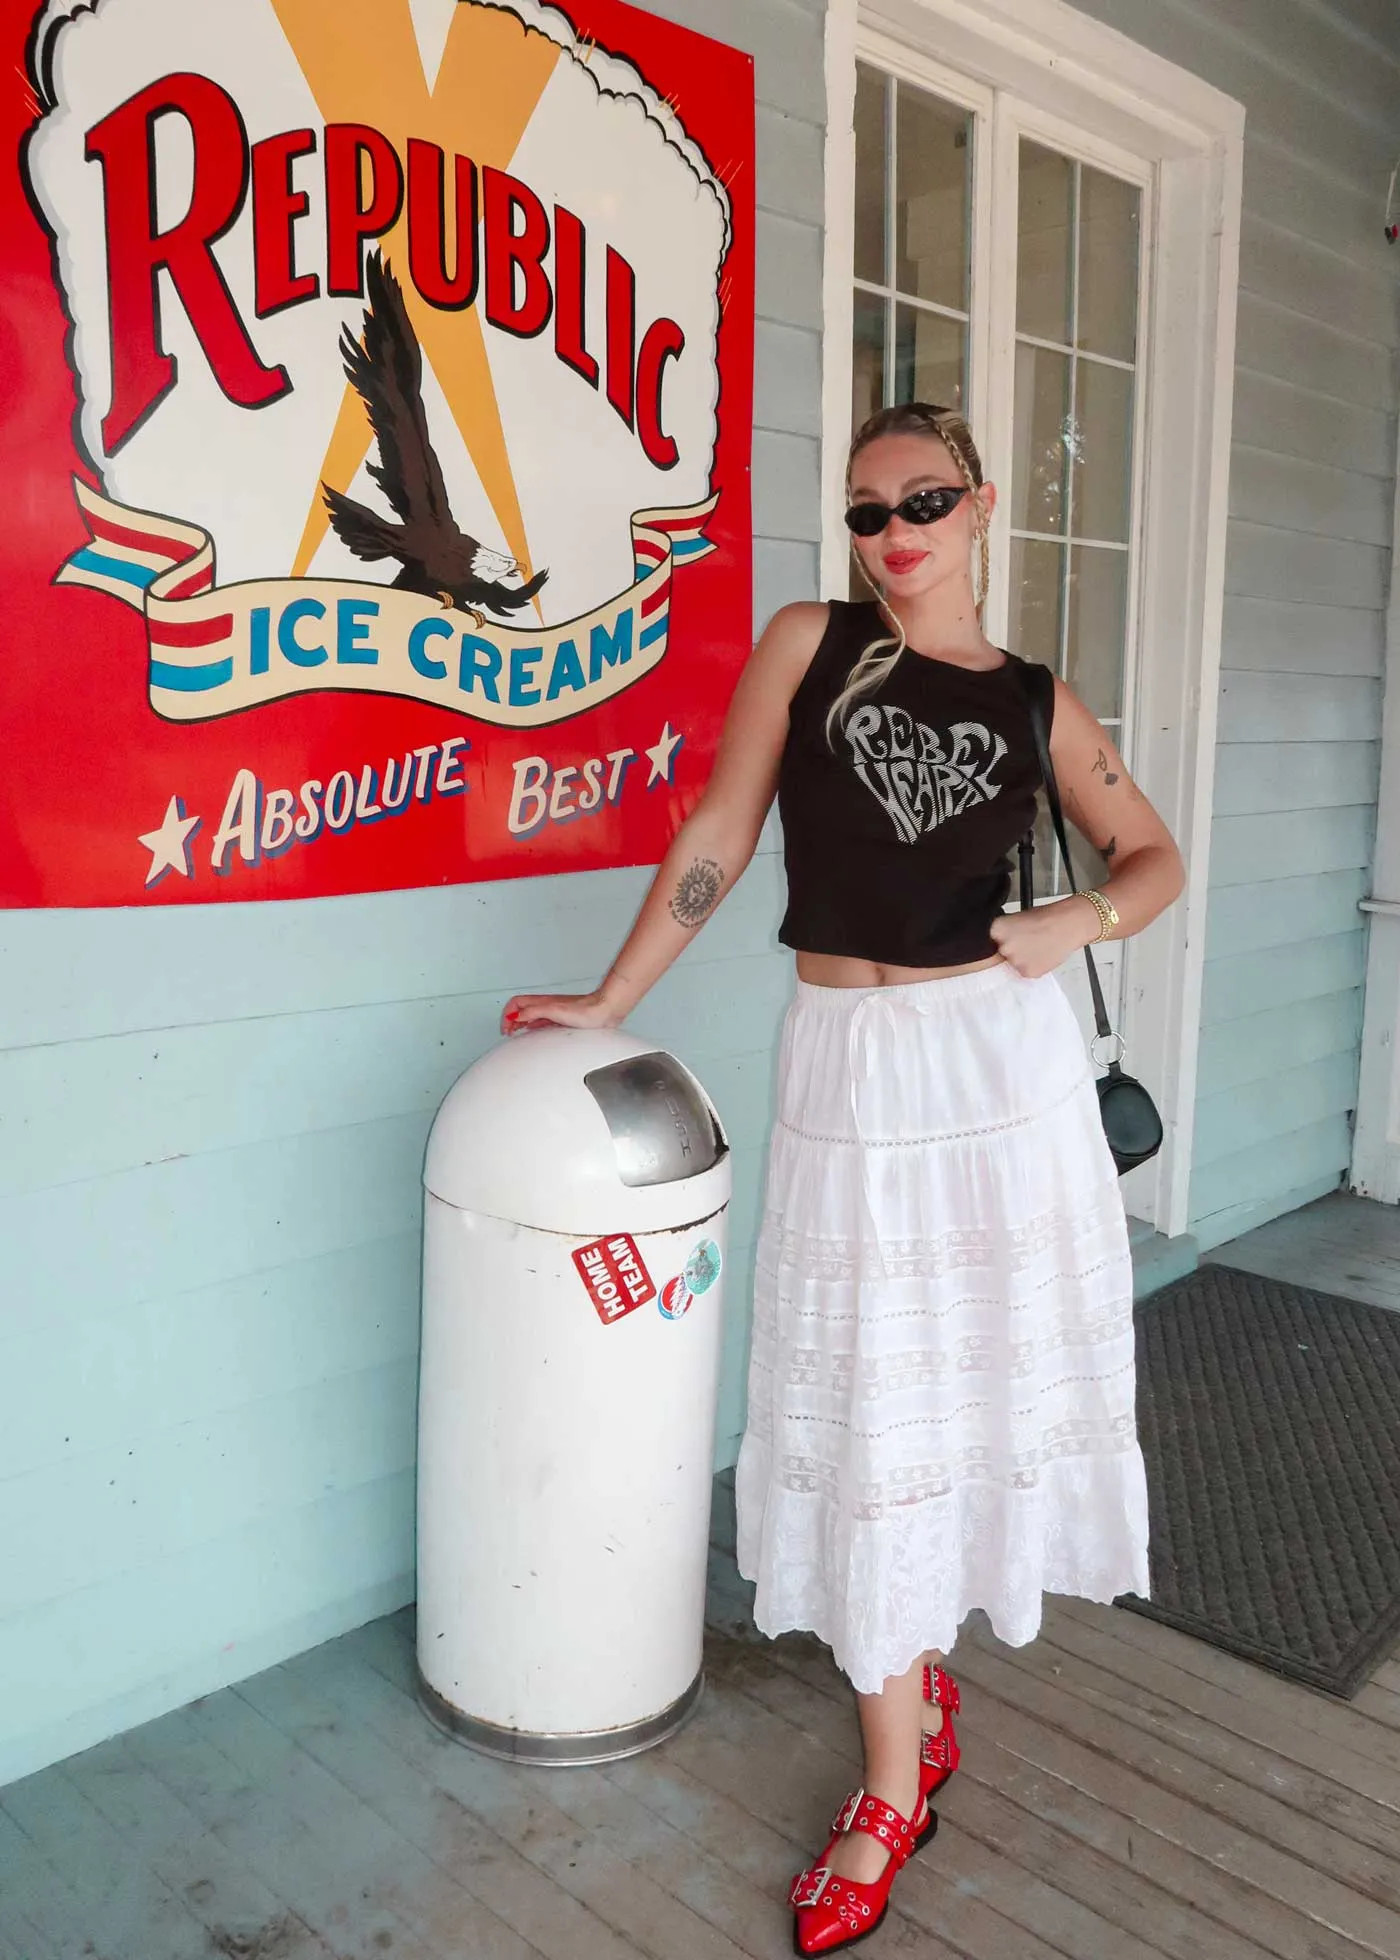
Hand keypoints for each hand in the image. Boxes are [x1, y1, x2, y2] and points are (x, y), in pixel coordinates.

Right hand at [500, 989, 622, 1034]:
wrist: (604, 1012)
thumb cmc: (586, 1011)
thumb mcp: (554, 1011)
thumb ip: (534, 1012)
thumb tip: (517, 1017)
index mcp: (542, 1002)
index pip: (515, 1003)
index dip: (506, 1015)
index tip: (505, 1028)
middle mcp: (546, 1005)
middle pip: (520, 1009)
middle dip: (510, 1019)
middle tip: (507, 1031)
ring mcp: (554, 1012)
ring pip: (530, 1015)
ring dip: (520, 1022)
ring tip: (515, 1032)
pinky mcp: (562, 1019)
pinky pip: (541, 1021)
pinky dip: (532, 1026)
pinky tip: (535, 1032)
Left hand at [989, 897, 1096, 978]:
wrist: (1068, 924)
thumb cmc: (1047, 917)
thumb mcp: (1018, 918)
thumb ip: (1005, 931)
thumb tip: (998, 942)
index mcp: (997, 930)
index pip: (990, 940)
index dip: (1002, 939)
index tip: (1011, 936)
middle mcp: (1003, 946)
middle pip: (1001, 953)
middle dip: (1012, 949)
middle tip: (1027, 941)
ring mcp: (1015, 961)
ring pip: (1013, 964)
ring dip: (1022, 959)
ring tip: (1037, 946)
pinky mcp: (1027, 972)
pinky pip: (1025, 972)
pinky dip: (1033, 966)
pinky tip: (1042, 954)